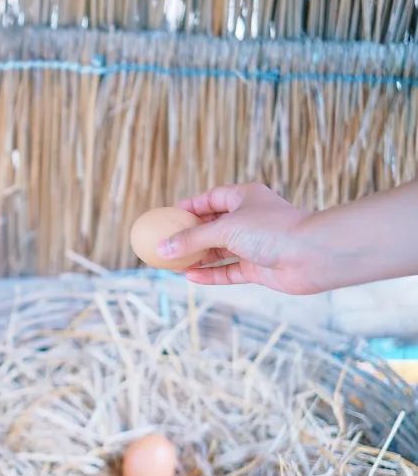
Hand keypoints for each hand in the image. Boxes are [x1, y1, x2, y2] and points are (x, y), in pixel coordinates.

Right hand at [157, 183, 323, 294]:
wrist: (313, 255)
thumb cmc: (272, 230)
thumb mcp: (224, 229)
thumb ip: (192, 239)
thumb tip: (163, 247)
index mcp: (245, 198)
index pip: (211, 199)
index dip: (190, 207)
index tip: (169, 217)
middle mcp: (250, 219)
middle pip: (213, 226)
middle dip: (190, 236)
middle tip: (166, 243)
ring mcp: (255, 245)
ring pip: (220, 251)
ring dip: (198, 257)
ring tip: (172, 263)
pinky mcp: (259, 267)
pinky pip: (229, 271)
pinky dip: (211, 274)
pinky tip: (191, 277)